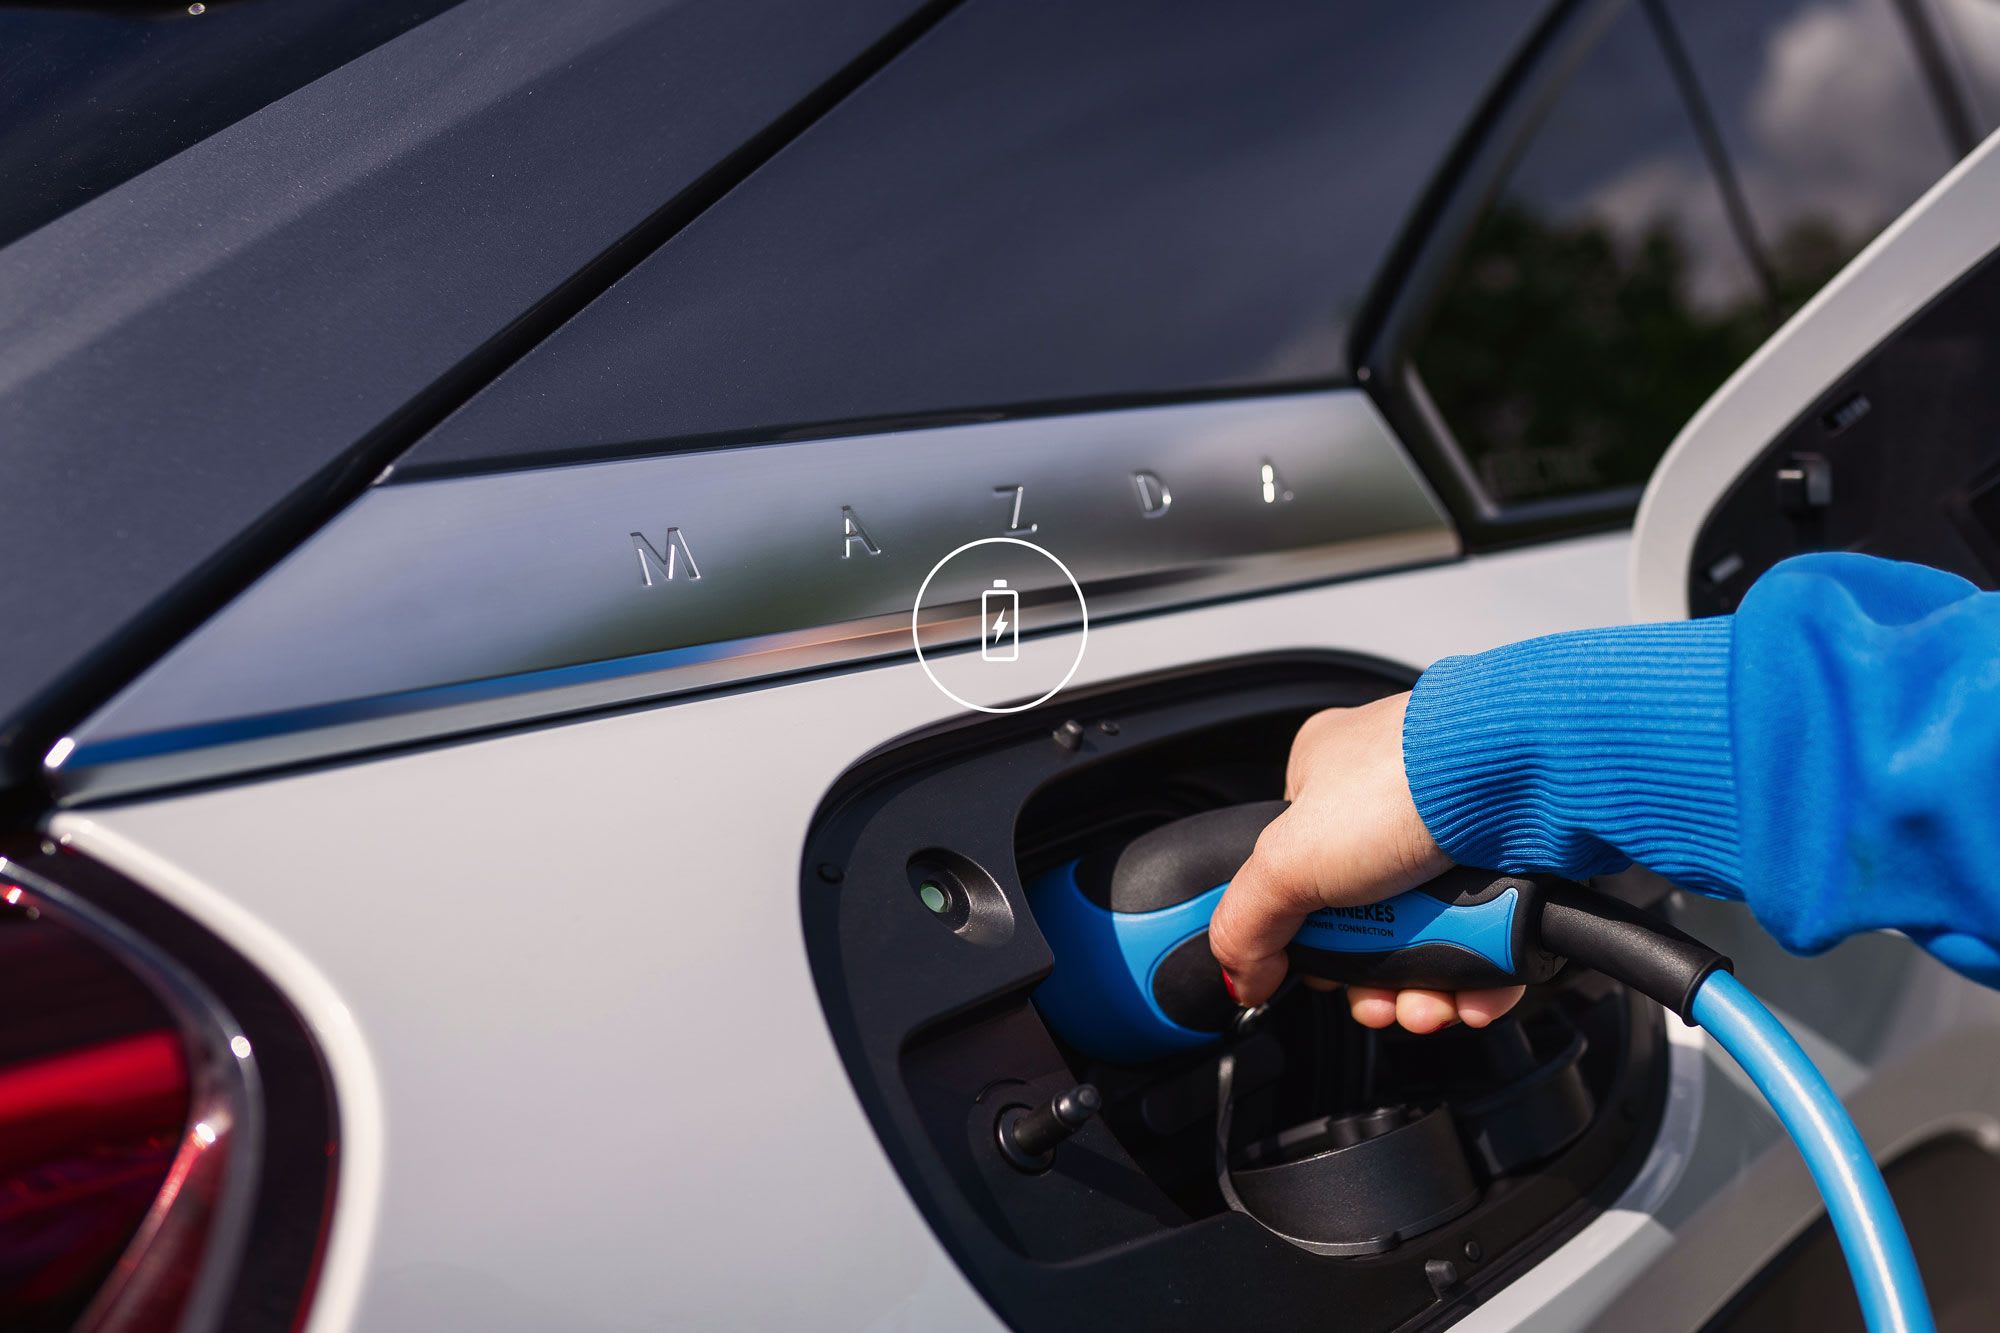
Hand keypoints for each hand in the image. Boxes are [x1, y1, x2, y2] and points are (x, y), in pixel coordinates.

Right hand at [1207, 694, 1526, 1033]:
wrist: (1519, 776)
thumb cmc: (1402, 783)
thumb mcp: (1286, 860)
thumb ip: (1245, 923)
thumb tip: (1240, 976)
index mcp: (1325, 779)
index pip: (1300, 877)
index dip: (1311, 939)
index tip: (1322, 974)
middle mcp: (1391, 803)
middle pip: (1369, 924)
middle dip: (1372, 982)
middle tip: (1378, 1005)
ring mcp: (1456, 835)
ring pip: (1431, 940)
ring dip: (1424, 993)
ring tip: (1429, 1009)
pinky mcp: (1513, 867)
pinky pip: (1490, 943)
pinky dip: (1480, 981)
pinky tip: (1472, 1000)